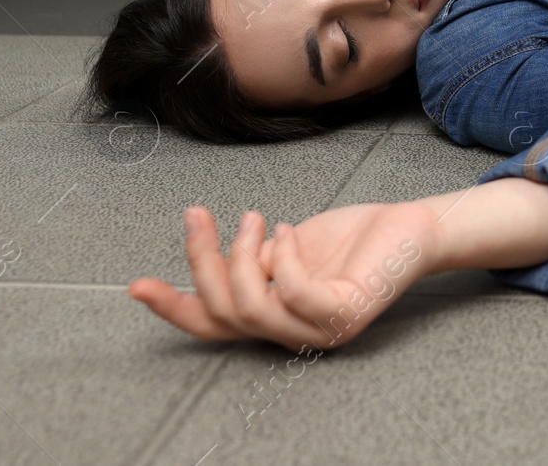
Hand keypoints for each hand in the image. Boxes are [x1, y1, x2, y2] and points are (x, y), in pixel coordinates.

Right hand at [127, 202, 440, 350]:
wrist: (411, 229)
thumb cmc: (353, 240)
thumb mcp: (286, 247)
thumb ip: (251, 261)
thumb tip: (218, 255)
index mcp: (275, 318)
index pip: (212, 325)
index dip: (171, 308)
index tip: (136, 284)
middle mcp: (294, 333)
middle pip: (221, 312)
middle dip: (200, 260)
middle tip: (199, 215)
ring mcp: (320, 329)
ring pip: (250, 304)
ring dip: (241, 252)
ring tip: (256, 218)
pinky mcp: (345, 314)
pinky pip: (293, 290)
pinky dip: (283, 255)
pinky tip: (290, 231)